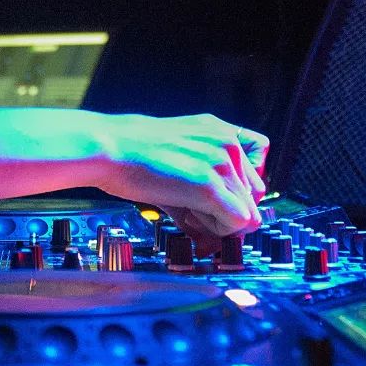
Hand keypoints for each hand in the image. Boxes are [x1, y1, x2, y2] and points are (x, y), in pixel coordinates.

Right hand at [94, 113, 266, 240]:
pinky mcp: (209, 186)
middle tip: (196, 214)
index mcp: (220, 131)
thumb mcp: (177, 160)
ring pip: (248, 212)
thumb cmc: (132, 155)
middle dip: (230, 212)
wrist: (108, 148)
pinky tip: (190, 219)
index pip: (257, 172)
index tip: (216, 203)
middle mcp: (227, 143)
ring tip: (188, 214)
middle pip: (256, 196)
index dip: (238, 194)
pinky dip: (218, 231)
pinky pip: (238, 222)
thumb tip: (212, 233)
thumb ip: (202, 188)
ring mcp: (221, 163)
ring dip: (221, 223)